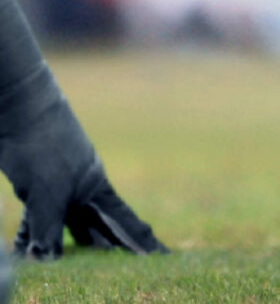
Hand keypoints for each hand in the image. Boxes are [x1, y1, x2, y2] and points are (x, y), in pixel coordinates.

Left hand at [0, 69, 166, 258]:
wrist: (19, 109)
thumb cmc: (44, 144)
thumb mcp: (49, 191)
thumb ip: (48, 227)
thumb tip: (46, 259)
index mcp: (98, 189)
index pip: (126, 223)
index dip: (144, 242)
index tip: (163, 256)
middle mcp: (81, 191)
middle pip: (98, 228)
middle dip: (110, 248)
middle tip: (124, 267)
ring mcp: (57, 188)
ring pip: (65, 226)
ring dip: (65, 246)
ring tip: (74, 264)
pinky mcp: (33, 187)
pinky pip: (35, 219)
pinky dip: (31, 235)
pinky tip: (23, 249)